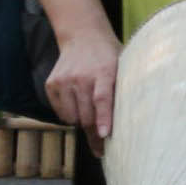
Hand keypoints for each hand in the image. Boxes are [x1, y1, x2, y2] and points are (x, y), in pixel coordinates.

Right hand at [42, 23, 122, 143]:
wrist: (83, 36)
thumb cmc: (109, 57)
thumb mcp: (123, 66)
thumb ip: (123, 89)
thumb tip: (134, 119)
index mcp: (104, 71)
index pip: (102, 98)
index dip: (103, 118)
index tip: (104, 135)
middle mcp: (81, 76)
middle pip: (86, 114)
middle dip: (94, 133)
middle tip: (102, 147)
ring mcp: (64, 80)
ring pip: (71, 117)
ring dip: (81, 122)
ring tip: (91, 116)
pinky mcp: (51, 84)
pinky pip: (60, 111)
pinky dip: (69, 115)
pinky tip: (78, 106)